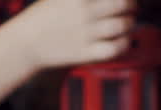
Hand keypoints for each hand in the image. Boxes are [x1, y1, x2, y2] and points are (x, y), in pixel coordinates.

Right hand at [8, 0, 136, 71]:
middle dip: (132, 5)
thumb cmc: (46, 15)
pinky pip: (114, 49)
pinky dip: (124, 43)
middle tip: (131, 7)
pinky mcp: (86, 53)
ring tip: (127, 22)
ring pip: (122, 26)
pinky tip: (122, 40)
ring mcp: (86, 32)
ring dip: (129, 23)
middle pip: (123, 4)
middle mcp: (85, 10)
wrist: (27, 42)